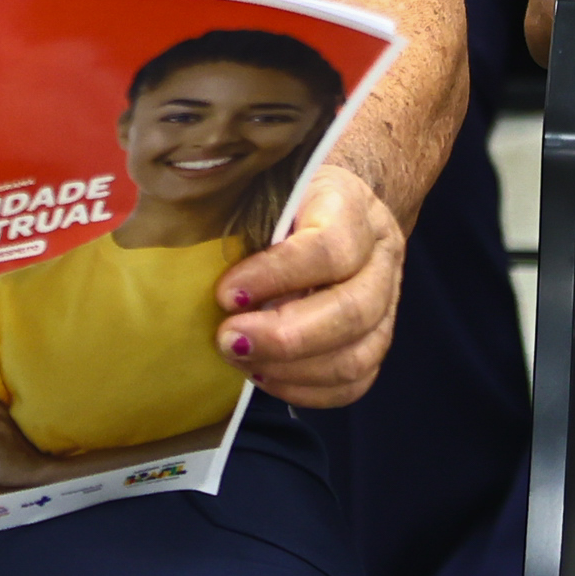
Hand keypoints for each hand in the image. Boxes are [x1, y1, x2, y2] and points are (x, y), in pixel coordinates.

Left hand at [212, 165, 404, 406]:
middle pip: (352, 311)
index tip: (225, 294)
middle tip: (227, 339)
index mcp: (352, 207)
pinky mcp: (376, 341)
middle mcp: (380, 257)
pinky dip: (305, 389)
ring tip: (240, 359)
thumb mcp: (262, 186)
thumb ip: (239, 215)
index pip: (330, 248)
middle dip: (284, 336)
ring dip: (292, 369)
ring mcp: (388, 304)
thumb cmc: (280, 196)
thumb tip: (187, 252)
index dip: (278, 276)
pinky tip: (262, 375)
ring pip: (357, 355)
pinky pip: (353, 382)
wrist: (324, 205)